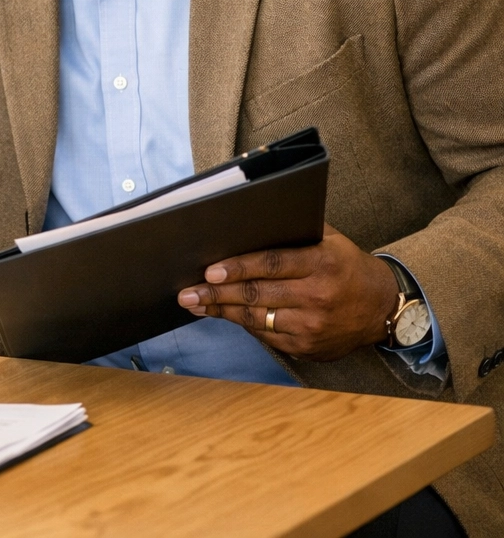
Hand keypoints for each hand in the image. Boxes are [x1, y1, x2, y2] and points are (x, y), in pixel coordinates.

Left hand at [177, 224, 399, 360]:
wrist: (382, 307)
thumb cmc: (346, 266)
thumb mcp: (328, 240)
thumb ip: (293, 231)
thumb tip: (246, 223)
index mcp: (321, 264)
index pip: (271, 265)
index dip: (237, 268)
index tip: (210, 270)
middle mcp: (318, 297)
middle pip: (258, 295)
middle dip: (217, 294)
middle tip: (187, 293)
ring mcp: (312, 326)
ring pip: (257, 319)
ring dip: (223, 312)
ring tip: (196, 305)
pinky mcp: (308, 348)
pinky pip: (267, 336)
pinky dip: (244, 325)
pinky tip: (225, 315)